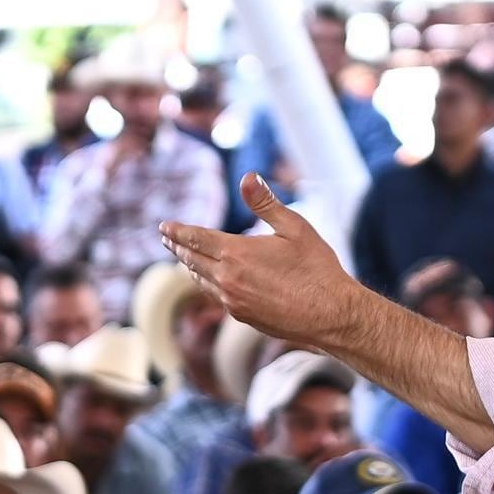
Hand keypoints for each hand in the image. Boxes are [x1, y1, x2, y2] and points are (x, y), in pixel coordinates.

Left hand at [159, 179, 364, 352]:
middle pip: (192, 260)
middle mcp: (228, 279)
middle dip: (177, 247)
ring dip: (189, 266)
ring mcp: (232, 301)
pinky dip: (206, 283)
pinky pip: (215, 296)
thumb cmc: (317, 268)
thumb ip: (266, 203)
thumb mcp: (294, 227)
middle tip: (166, 239)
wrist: (330, 315)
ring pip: (201, 280)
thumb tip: (247, 177)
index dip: (178, 231)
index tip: (163, 226)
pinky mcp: (242, 316)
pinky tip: (209, 280)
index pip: (196, 238)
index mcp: (237, 253)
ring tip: (183, 257)